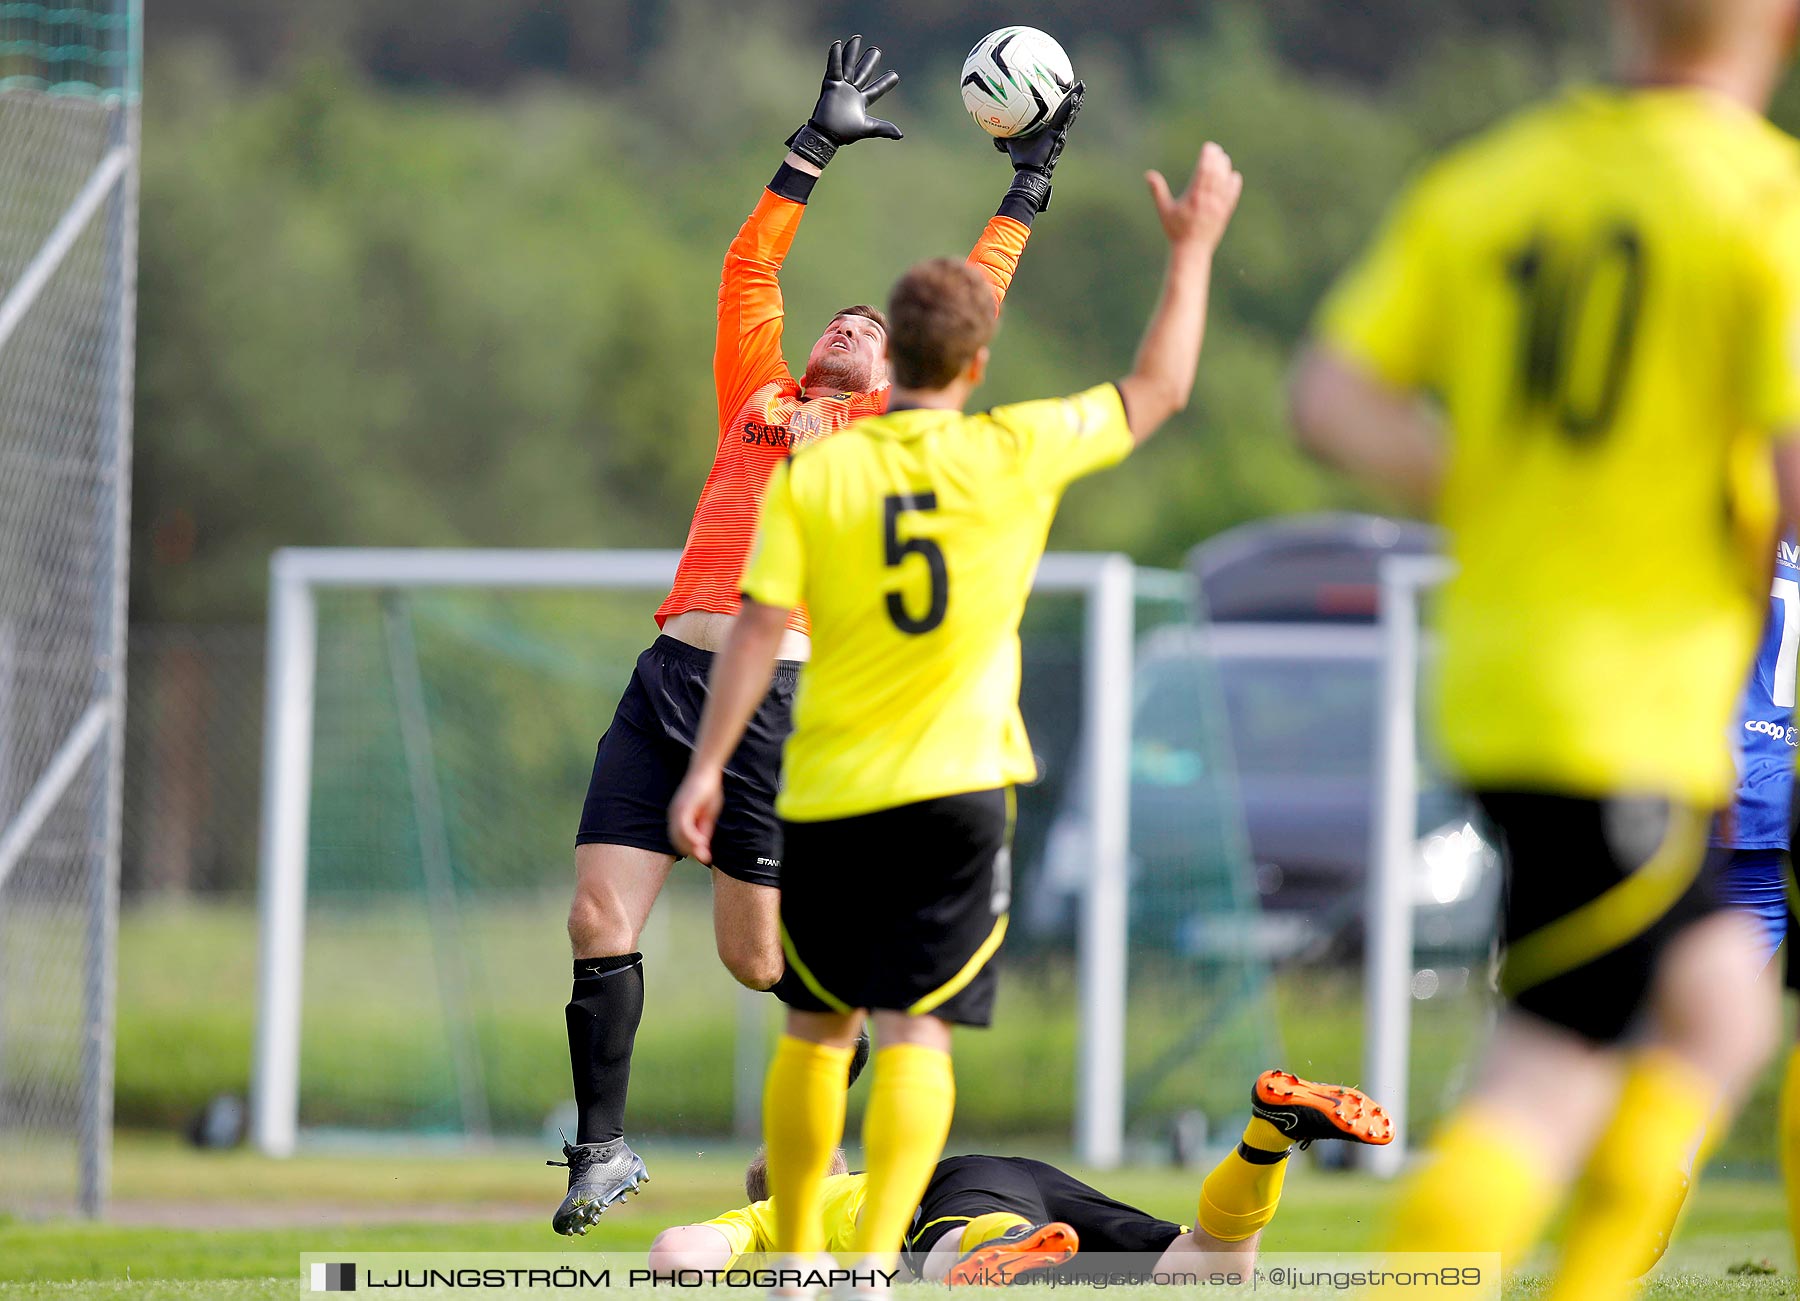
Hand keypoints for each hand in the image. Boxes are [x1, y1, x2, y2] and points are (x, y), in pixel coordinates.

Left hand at [668, 766, 724, 864]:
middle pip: (677, 842)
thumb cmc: (708, 792)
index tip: (705, 859)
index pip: (679, 841)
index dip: (691, 851)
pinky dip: (692, 837)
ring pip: (679, 837)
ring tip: (704, 851)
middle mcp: (673, 816)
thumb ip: (705, 831)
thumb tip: (704, 847)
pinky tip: (702, 842)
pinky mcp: (683, 808)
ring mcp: (677, 812)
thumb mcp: (708, 815)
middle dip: (691, 852)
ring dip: (692, 847)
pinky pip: (684, 827)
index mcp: (677, 818)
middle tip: (705, 858)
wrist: (706, 772)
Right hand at [786, 35, 901, 168]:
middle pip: (863, 72)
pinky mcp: (830, 84)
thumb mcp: (868, 128)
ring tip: (857, 38)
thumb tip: (900, 135)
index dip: (886, 83)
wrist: (827, 135)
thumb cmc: (845, 133)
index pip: (877, 89)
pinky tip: (838, 44)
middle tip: (876, 50)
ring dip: (852, 52)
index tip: (895, 75)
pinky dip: (834, 56)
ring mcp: (841, 87)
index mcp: (862, 101)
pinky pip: (833, 68)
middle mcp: (852, 91)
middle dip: (870, 61)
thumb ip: (884, 129)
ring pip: (848, 66)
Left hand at [996, 80, 1082, 177]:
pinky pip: (1065, 117)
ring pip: (1069, 112)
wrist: (1028, 168)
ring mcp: (1059, 131)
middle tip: (1076, 85)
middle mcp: (1055, 129)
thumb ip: (1003, 137)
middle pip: (1065, 110)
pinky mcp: (1060, 133)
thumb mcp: (1010, 143)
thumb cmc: (1021, 158)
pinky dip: (1070, 107)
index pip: (1054, 112)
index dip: (1059, 102)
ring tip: (1081, 86)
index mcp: (1046, 129)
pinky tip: (1074, 96)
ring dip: (1076, 99)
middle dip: (1072, 98)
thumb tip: (992, 135)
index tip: (1061, 89)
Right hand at [1145, 142, 1242, 251]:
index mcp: (1194, 196)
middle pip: (1216, 172)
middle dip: (1217, 158)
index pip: (1204, 170)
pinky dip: (1233, 184)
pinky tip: (1233, 176)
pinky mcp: (1225, 213)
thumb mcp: (1164, 210)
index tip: (1208, 147)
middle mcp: (1209, 200)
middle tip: (1215, 149)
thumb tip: (1148, 174)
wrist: (1192, 251)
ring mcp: (1219, 206)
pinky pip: (1232, 195)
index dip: (1207, 157)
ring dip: (1225, 168)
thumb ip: (1157, 191)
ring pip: (1225, 182)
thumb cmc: (1176, 231)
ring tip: (1223, 158)